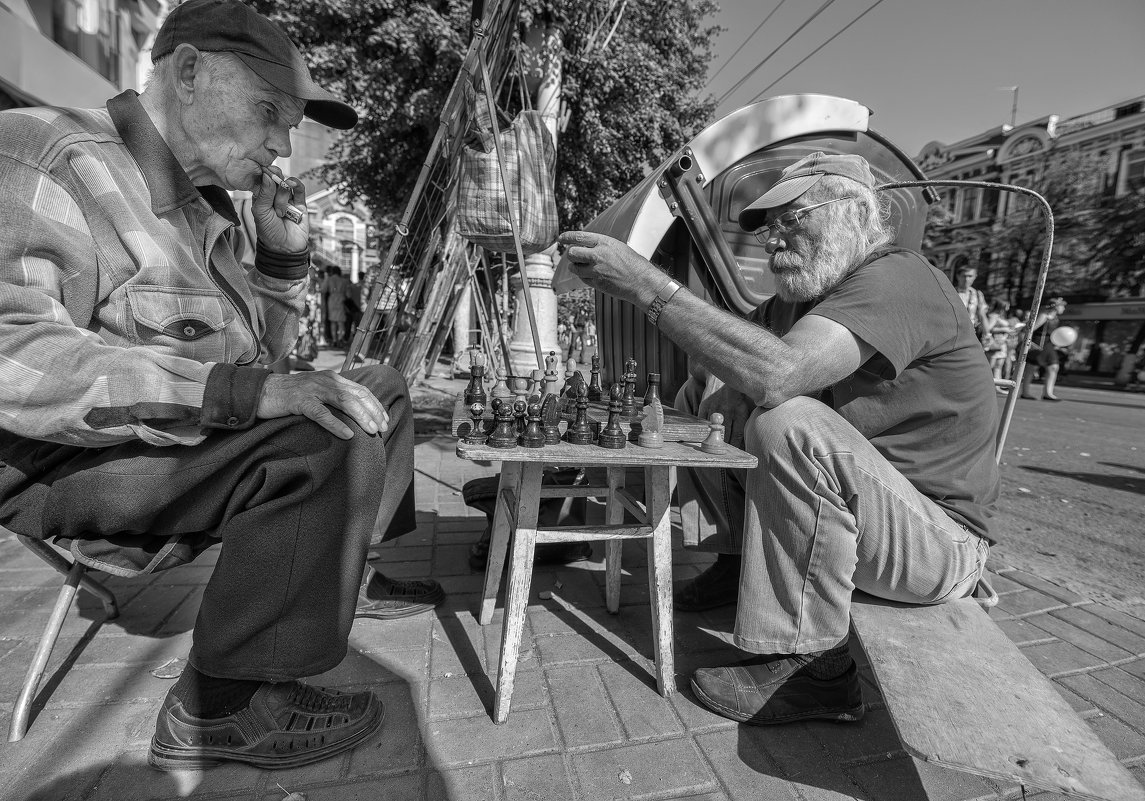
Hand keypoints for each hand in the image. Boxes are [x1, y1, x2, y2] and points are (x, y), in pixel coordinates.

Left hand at [251, 167, 308, 252]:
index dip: (264, 174)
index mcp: (261, 197)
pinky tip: (293, 184)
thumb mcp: (261, 212)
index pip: (262, 180)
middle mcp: (274, 197)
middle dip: (275, 181)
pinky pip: (300, 190)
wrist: (285, 248)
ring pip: (287, 185)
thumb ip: (264, 193)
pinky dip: (297, 185)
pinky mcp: (300, 204)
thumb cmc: (269, 232)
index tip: (264, 168)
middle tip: (274, 180)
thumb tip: (267, 175)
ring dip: (283, 194)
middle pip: (276, 180)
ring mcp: (288, 200)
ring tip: (281, 211)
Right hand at [256, 371, 387, 439]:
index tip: (385, 419)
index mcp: (332, 378)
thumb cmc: (290, 396)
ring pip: (343, 402)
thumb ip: (334, 397)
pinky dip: (336, 424)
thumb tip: (355, 411)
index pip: (360, 390)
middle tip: (383, 428)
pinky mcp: (299, 401)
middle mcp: (325, 381)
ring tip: (372, 430)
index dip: (375, 405)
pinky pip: (321, 414)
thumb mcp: (316, 392)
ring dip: (360, 417)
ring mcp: (312, 389)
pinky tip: (347, 434)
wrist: (261, 392)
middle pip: (356, 395)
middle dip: (373, 412)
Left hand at [558, 231, 669, 309]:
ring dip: (576, 267)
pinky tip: (592, 275)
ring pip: (574, 267)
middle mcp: (598, 255)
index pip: (579, 237)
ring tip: (584, 266)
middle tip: (575, 256)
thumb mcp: (617, 247)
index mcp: (604, 242)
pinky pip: (582, 278)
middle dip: (571, 254)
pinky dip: (583, 276)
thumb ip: (600, 245)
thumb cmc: (632, 263)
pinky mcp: (596, 283)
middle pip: (572, 253)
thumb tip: (583, 245)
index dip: (567, 237)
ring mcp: (596, 270)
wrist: (641, 281)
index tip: (560, 238)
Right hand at [697, 383, 753, 448]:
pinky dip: (703, 430)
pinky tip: (705, 436)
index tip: (733, 454)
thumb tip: (741, 442)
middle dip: (724, 446)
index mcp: (740, 412)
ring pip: (713, 430)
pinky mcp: (705, 406)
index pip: (737, 435)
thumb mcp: (743, 407)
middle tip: (723, 455)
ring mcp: (715, 408)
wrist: (721, 378)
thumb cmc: (735, 396)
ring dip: (713, 440)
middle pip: (725, 434)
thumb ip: (742, 423)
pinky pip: (703, 422)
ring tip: (713, 448)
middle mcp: (728, 410)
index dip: (735, 447)